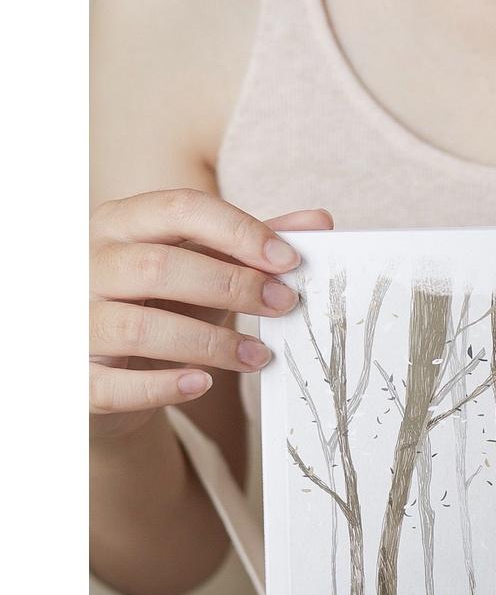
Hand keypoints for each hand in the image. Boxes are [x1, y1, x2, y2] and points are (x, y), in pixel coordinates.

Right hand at [90, 189, 331, 437]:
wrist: (106, 370)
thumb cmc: (161, 306)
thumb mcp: (204, 268)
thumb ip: (252, 246)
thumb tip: (319, 221)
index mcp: (121, 225)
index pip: (179, 209)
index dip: (239, 231)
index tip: (290, 260)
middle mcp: (89, 266)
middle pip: (159, 267)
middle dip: (233, 286)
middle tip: (286, 306)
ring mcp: (76, 322)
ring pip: (141, 328)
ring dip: (212, 343)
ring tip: (260, 356)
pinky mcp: (76, 379)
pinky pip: (117, 384)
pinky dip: (164, 386)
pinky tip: (205, 384)